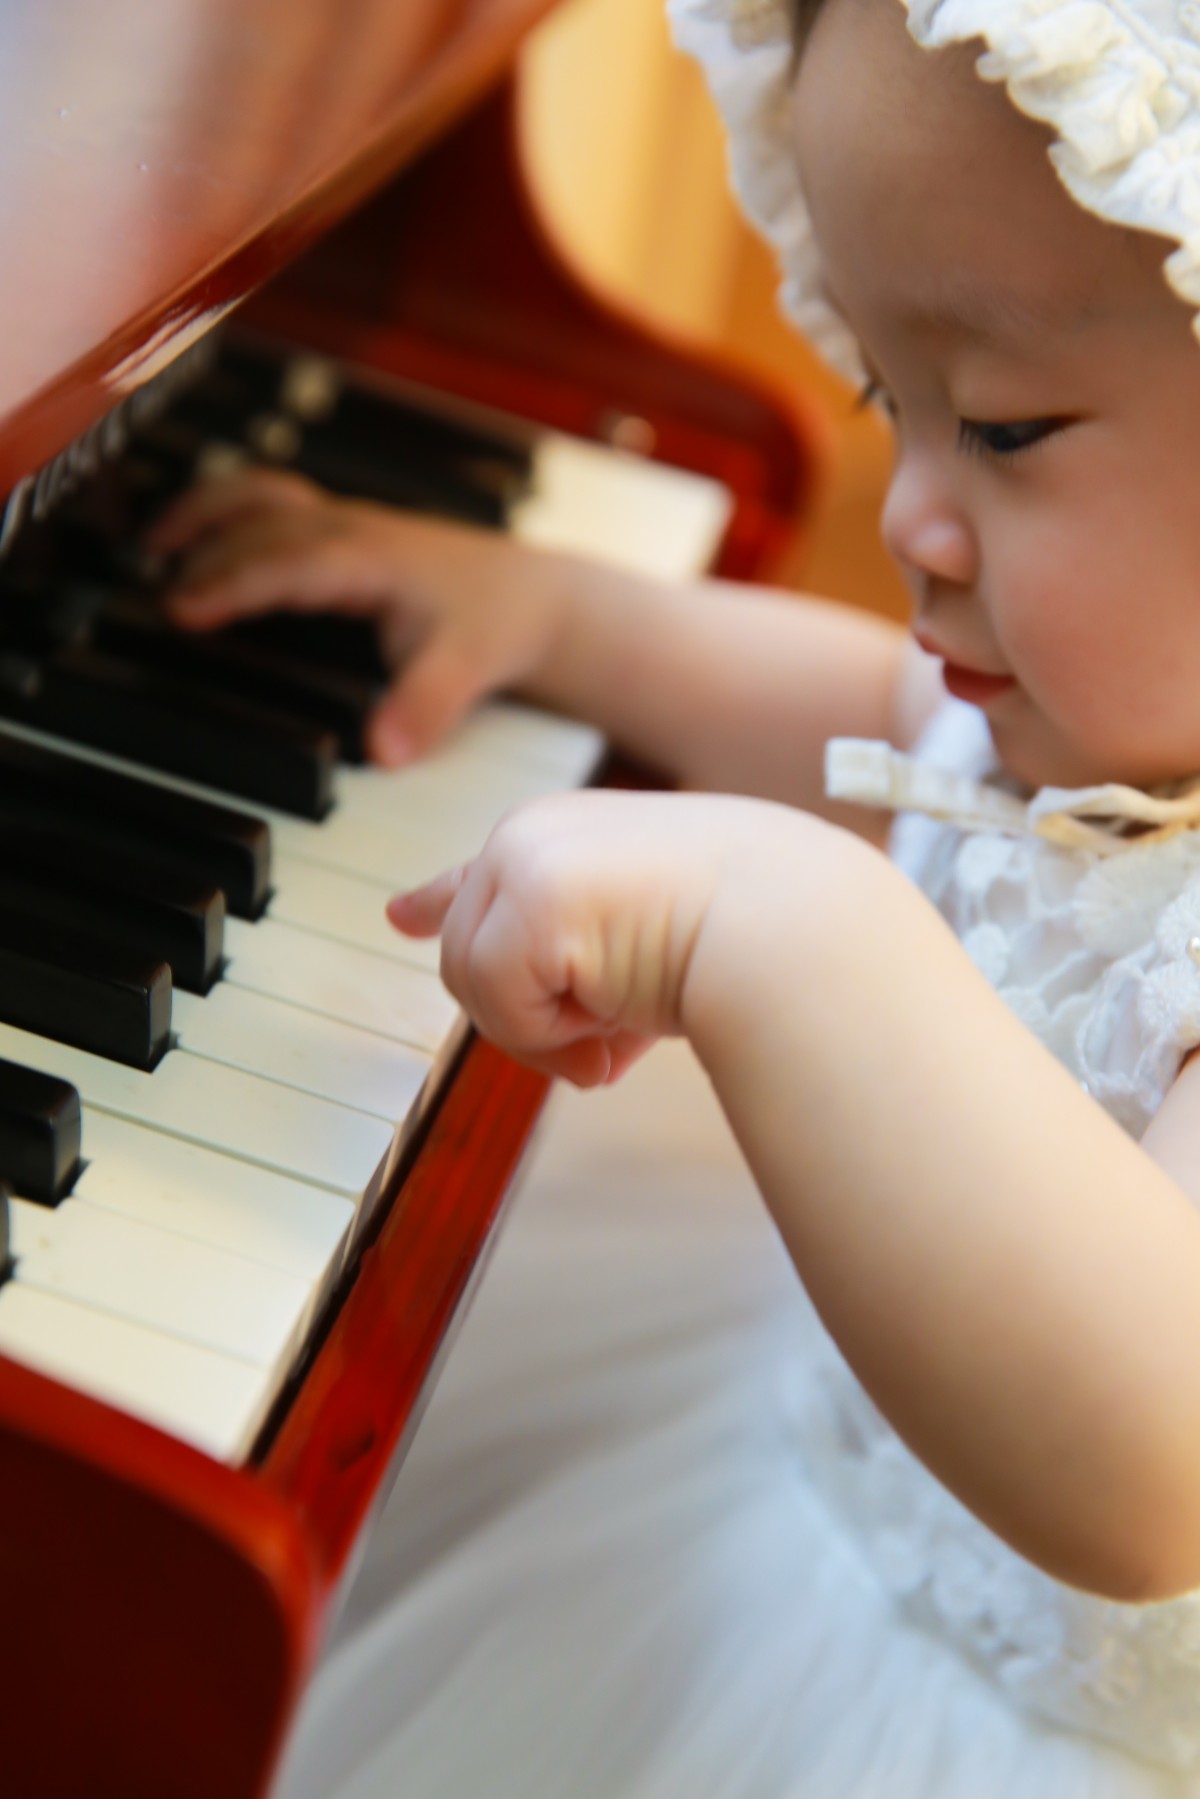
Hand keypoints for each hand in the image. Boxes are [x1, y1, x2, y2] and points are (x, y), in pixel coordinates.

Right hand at [147, 469, 569, 765]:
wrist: (540, 596)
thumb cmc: (499, 624)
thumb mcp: (466, 670)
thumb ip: (422, 709)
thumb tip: (384, 754)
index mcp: (370, 557)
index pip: (284, 562)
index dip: (231, 581)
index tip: (181, 607)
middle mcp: (353, 530)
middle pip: (260, 523)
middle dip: (202, 550)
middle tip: (149, 593)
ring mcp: (350, 524)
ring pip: (263, 496)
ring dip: (207, 511)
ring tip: (152, 542)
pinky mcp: (350, 531)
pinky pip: (277, 507)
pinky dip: (231, 514)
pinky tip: (204, 539)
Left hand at [387, 788, 802, 1086]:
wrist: (792, 924)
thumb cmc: (751, 934)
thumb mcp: (651, 944)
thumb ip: (593, 976)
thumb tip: (577, 1054)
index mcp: (564, 836)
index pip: (481, 876)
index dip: (436, 901)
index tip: (404, 916)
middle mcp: (531, 834)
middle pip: (471, 960)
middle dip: (532, 1019)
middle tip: (607, 1042)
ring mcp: (524, 859)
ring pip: (474, 987)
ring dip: (547, 1033)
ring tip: (621, 1029)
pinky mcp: (530, 900)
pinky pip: (500, 1006)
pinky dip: (554, 1037)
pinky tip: (616, 1022)